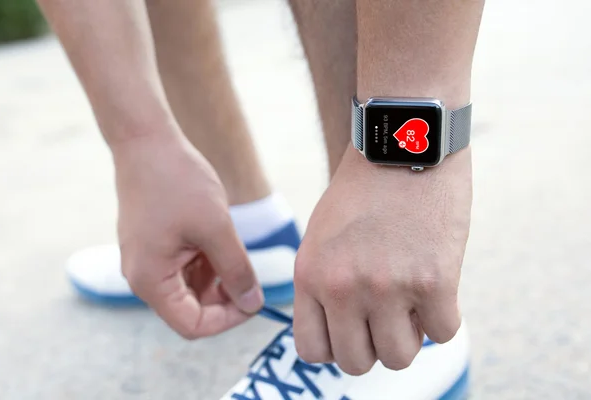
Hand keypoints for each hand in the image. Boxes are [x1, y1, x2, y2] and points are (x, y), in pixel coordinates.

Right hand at [111, 126, 263, 337]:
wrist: (147, 141)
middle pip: (192, 310)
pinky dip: (208, 263)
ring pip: (192, 289)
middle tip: (251, 275)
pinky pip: (185, 269)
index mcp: (151, 280)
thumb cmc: (177, 181)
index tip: (254, 300)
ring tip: (232, 247)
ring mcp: (148, 262)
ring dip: (219, 278)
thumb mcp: (217, 228)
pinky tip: (219, 239)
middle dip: (226, 298)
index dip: (228, 320)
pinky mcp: (155, 247)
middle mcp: (144, 277)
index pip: (193, 326)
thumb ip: (236, 271)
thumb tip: (253, 305)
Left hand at [293, 146, 471, 374]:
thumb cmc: (363, 187)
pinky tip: (437, 290)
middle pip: (356, 363)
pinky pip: (442, 333)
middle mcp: (343, 287)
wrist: (403, 141)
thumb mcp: (322, 234)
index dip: (335, 346)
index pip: (312, 350)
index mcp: (311, 274)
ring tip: (411, 302)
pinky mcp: (434, 280)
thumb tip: (341, 328)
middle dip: (373, 346)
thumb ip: (324, 283)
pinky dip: (441, 318)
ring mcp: (388, 287)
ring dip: (408, 337)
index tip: (352, 330)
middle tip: (387, 318)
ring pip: (399, 358)